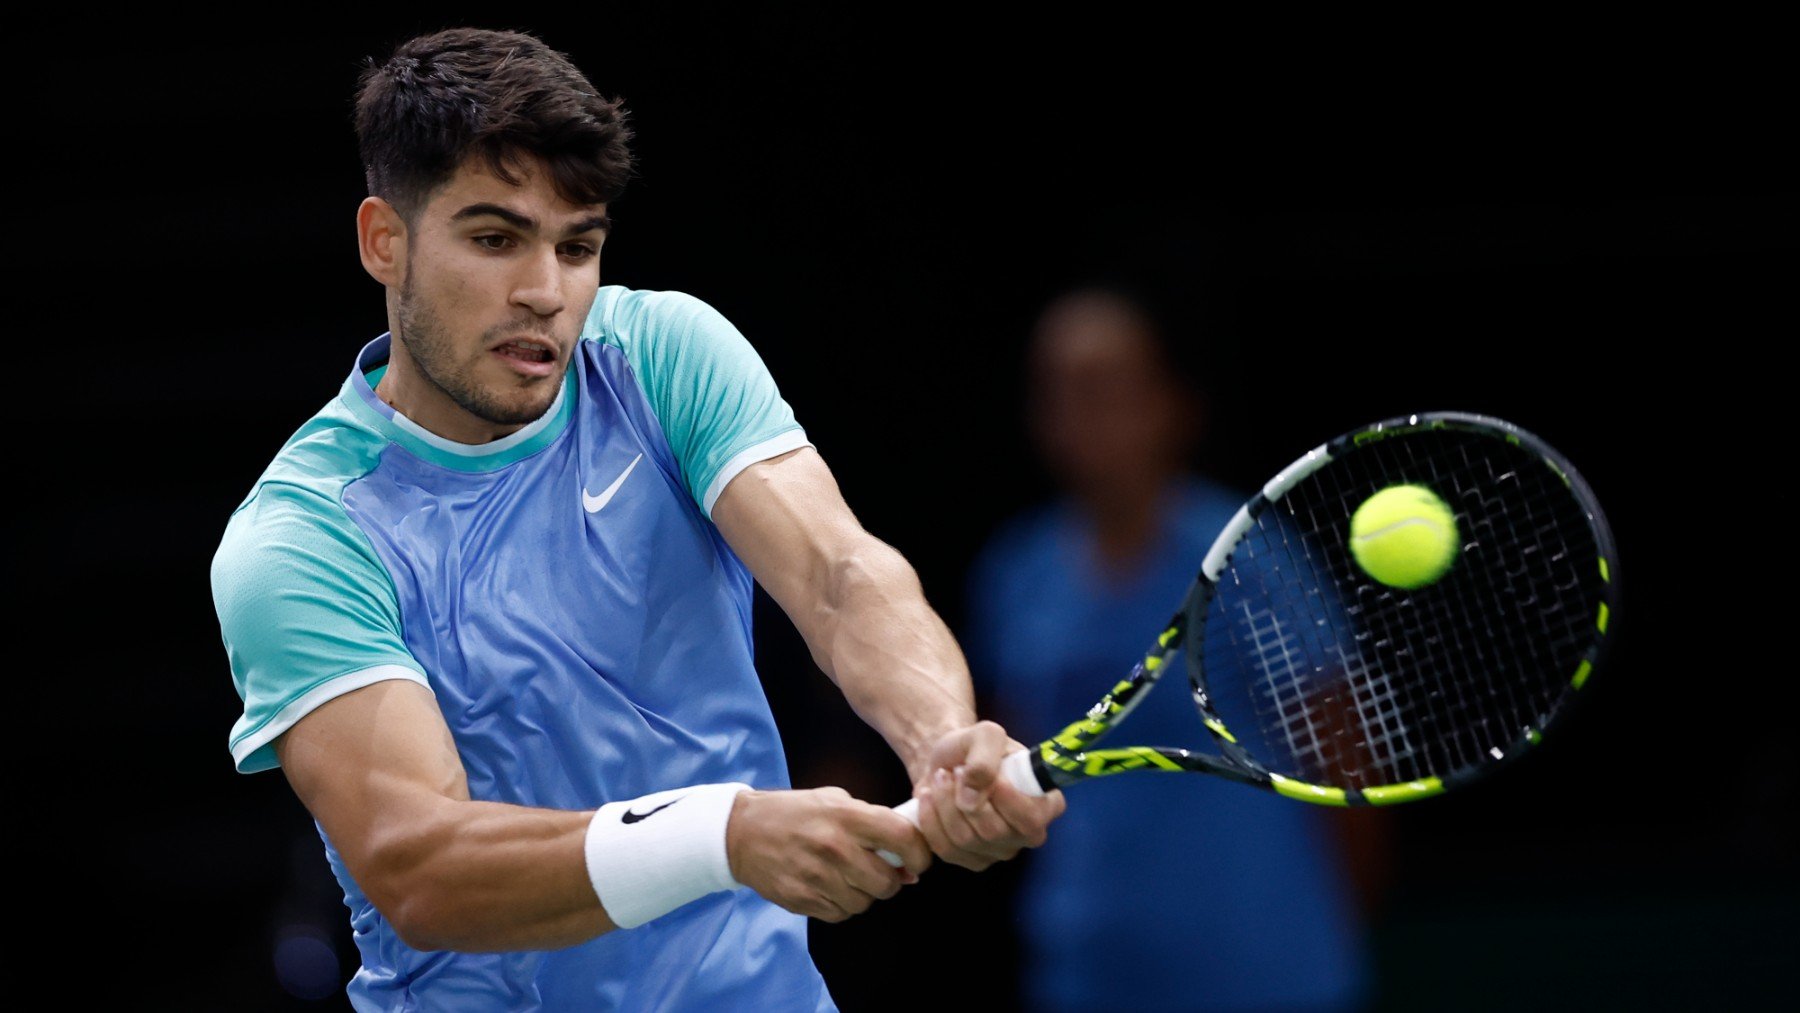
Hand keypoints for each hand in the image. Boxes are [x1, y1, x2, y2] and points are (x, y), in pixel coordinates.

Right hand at [725, 787, 930, 921]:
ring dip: (864, 894)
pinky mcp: (802, 900)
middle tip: (877, 870)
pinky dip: (841, 904)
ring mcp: (817, 876)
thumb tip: (907, 865)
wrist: (742, 832)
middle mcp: (834, 846)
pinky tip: (828, 886)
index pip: (903, 839)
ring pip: (865, 903)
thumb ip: (873, 824)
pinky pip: (841, 913)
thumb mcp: (834, 801)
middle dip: (890, 881)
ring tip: (847, 876)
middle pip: (887, 882)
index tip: (917, 862)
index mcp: (847, 815)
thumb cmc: (795, 813)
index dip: (920, 854)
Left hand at [911, 720, 1066, 870]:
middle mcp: (1029, 834)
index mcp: (1046, 803)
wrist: (949, 763)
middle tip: (955, 771)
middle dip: (964, 796)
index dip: (1005, 800)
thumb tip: (971, 798)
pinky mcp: (973, 860)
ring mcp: (1001, 851)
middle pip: (993, 832)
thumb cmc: (975, 749)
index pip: (1031, 819)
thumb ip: (984, 758)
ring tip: (941, 778)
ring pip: (965, 840)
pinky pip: (947, 849)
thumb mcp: (984, 734)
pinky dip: (930, 820)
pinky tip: (929, 798)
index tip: (986, 775)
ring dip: (944, 804)